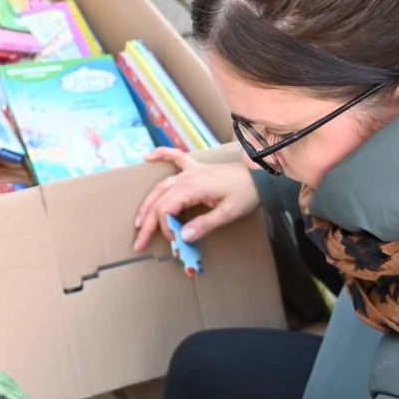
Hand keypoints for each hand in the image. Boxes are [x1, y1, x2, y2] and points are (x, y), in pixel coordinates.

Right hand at [133, 148, 260, 250]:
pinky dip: (160, 155)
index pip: (166, 209)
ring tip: (139, 221)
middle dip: (148, 223)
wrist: (260, 175)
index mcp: (191, 188)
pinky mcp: (195, 167)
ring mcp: (189, 171)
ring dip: (147, 204)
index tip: (174, 242)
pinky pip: (174, 157)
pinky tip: (148, 157)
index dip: (165, 227)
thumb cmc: (246, 193)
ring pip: (160, 187)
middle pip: (159, 201)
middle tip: (140, 242)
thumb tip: (183, 237)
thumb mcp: (228, 213)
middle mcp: (185, 178)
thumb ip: (205, 225)